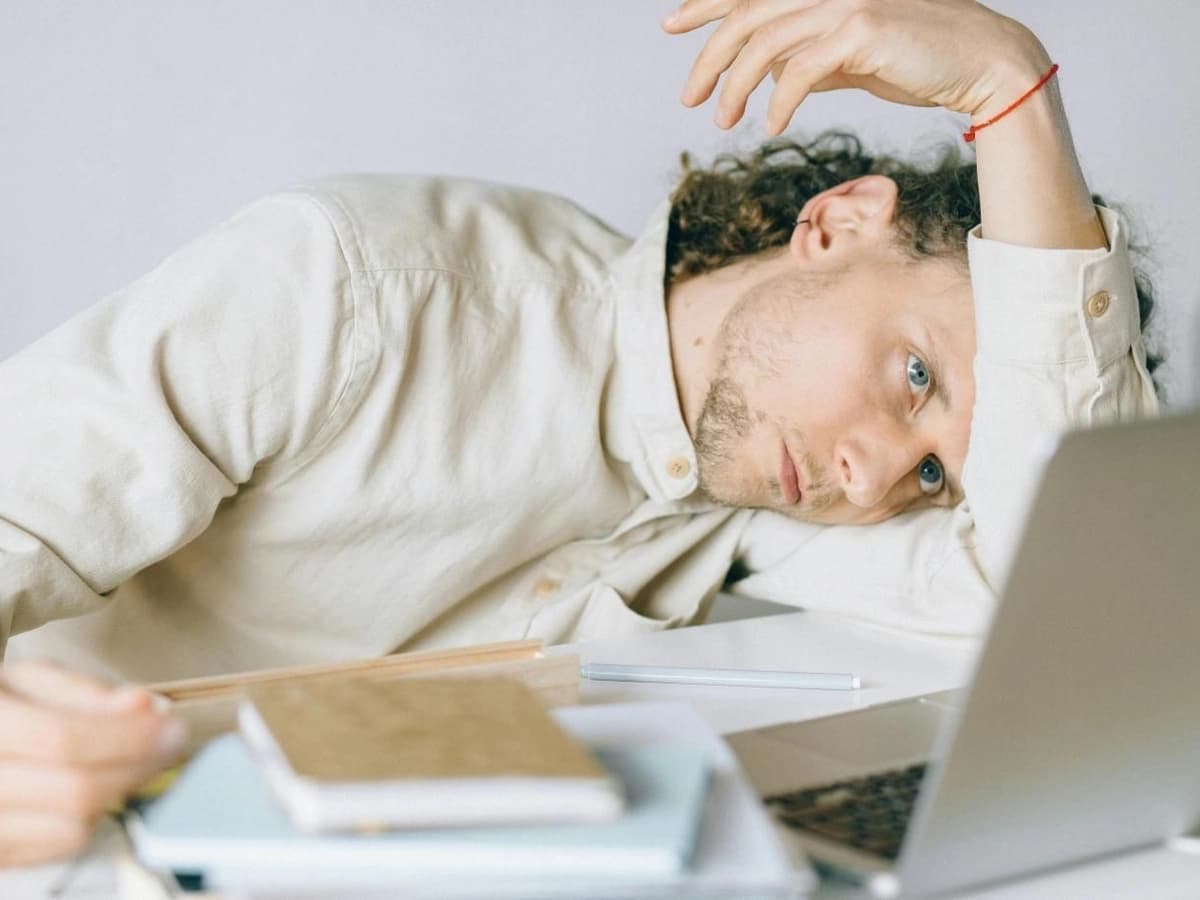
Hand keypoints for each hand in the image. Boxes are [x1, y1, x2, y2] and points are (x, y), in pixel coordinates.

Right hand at [0, 660, 185, 865]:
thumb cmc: (2, 709)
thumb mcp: (32, 682)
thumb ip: (88, 692)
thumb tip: (145, 705)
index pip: (63, 741)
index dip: (129, 737)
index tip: (172, 729)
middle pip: (75, 791)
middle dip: (139, 767)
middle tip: (170, 745)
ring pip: (74, 827)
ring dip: (118, 793)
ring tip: (130, 763)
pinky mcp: (0, 854)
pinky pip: (62, 846)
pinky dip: (94, 818)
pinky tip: (98, 787)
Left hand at [663, 0, 1049, 134]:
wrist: (980, 63)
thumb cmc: (918, 61)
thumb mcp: (853, 59)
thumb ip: (813, 60)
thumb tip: (774, 77)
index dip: (706, 3)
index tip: (673, 23)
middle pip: (746, 16)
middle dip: (708, 58)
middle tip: (689, 99)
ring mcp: (845, 1)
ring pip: (764, 44)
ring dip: (735, 86)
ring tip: (723, 121)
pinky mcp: (861, 30)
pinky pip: (799, 70)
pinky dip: (778, 101)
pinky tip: (771, 126)